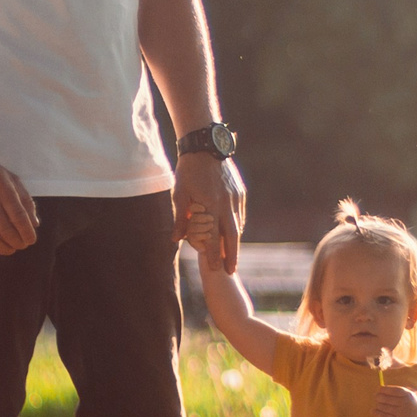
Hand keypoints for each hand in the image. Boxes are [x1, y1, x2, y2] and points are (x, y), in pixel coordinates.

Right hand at [0, 146, 37, 259]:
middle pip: (6, 230)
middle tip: (20, 246)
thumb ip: (25, 199)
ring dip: (3, 249)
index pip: (19, 217)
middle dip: (17, 243)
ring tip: (9, 250)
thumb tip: (34, 224)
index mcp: (3, 187)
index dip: (27, 232)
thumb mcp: (10, 178)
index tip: (30, 240)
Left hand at [175, 155, 246, 273]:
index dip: (214, 255)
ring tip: (232, 255)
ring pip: (238, 225)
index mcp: (210, 206)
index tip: (215, 269)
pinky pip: (240, 213)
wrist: (205, 146)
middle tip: (231, 271)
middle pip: (232, 236)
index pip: (213, 237)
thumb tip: (176, 239)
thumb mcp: (180, 194)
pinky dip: (238, 225)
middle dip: (232, 255)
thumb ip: (181, 218)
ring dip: (235, 242)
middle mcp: (226, 204)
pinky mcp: (239, 191)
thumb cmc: (188, 170)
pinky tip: (235, 232)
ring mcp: (235, 197)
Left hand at [373, 385, 416, 416]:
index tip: (379, 388)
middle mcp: (406, 404)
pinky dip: (377, 413)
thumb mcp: (409, 396)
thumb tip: (380, 388)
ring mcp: (401, 414)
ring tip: (378, 404)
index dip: (385, 389)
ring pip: (384, 408)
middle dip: (379, 397)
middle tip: (376, 396)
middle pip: (387, 399)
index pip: (395, 391)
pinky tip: (373, 411)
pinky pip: (384, 416)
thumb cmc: (410, 406)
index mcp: (409, 396)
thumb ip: (397, 391)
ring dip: (379, 405)